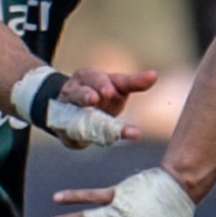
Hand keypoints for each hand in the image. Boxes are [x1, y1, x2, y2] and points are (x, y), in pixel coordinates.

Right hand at [8, 66, 145, 148]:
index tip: (109, 91)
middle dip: (86, 95)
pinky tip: (80, 141)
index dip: (103, 85)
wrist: (71, 105)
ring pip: (71, 113)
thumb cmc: (101, 93)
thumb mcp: (117, 85)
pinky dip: (73, 135)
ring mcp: (66, 107)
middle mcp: (76, 89)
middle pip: (81, 92)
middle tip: (95, 99)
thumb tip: (154, 75)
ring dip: (77, 118)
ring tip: (86, 120)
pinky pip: (68, 130)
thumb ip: (134, 82)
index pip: (99, 79)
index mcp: (91, 77)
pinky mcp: (62, 124)